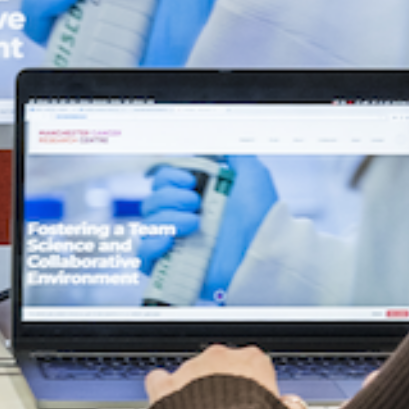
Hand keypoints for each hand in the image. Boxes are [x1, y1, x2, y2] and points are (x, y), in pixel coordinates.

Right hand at [130, 157, 277, 303]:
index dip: (170, 176)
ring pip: (147, 225)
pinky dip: (151, 246)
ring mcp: (179, 243)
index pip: (163, 181)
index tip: (190, 180)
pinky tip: (170, 243)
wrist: (264, 253)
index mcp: (198, 197)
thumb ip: (232, 154)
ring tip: (195, 224)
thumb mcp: (252, 175)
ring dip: (167, 220)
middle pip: (152, 201)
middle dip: (169, 197)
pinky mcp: (174, 266)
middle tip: (196, 202)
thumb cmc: (261, 218)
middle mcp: (184, 218)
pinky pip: (144, 256)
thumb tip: (211, 142)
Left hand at [145, 343, 284, 407]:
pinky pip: (159, 379)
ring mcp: (192, 370)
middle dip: (223, 390)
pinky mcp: (167, 387)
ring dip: (194, 391)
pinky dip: (163, 391)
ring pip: (191, 373)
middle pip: (221, 368)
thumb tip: (293, 407)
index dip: (254, 391)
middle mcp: (221, 358)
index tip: (254, 407)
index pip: (254, 367)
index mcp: (254, 361)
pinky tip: (169, 405)